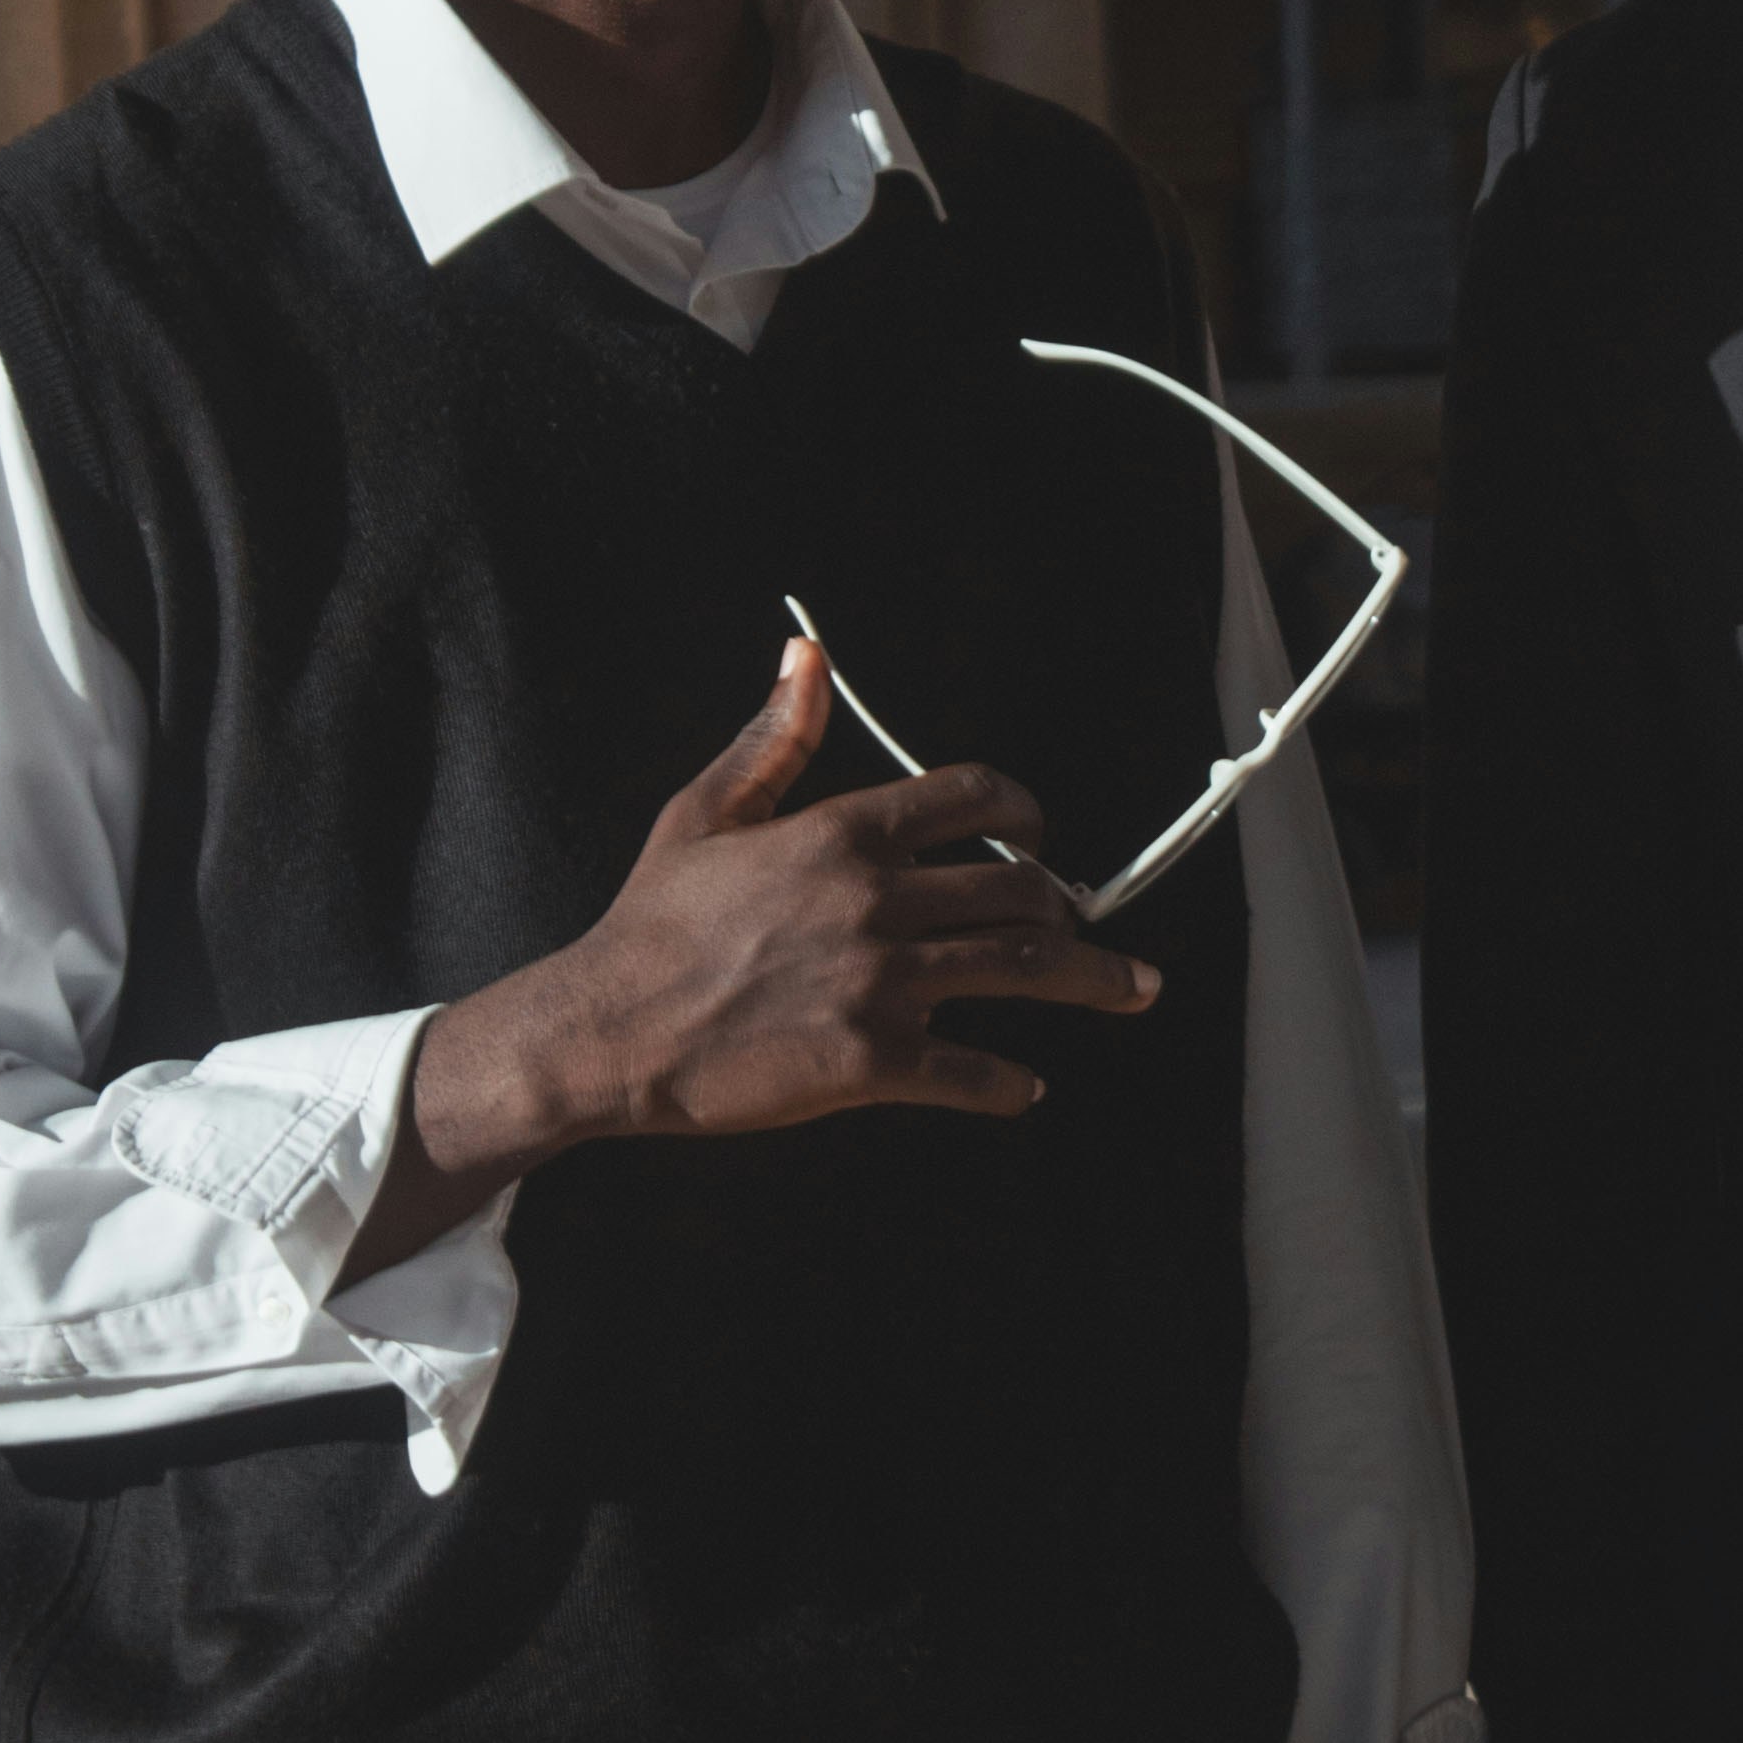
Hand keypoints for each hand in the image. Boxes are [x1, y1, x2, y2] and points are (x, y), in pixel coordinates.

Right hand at [352, 638, 1154, 1266]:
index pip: (973, 797)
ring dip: (1094, 980)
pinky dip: (1009, 1084)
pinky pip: (971, 1072)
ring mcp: (880, 982)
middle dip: (1066, 904)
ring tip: (1135, 988)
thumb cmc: (652, 921)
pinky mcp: (870, 1062)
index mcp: (843, 833)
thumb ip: (774, 738)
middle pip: (1019, 889)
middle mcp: (876, 900)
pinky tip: (1025, 1087)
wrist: (607, 1029)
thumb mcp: (706, 811)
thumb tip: (807, 655)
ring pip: (1023, 970)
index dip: (1024, 812)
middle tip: (1081, 922)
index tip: (1040, 835)